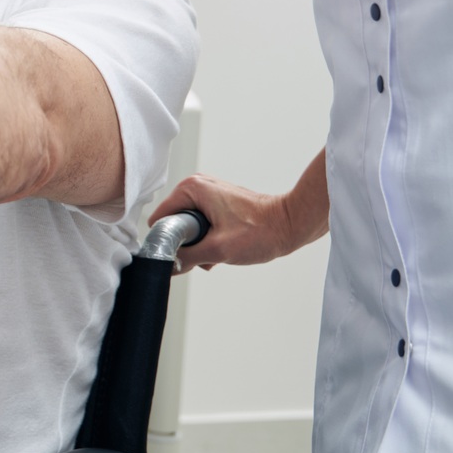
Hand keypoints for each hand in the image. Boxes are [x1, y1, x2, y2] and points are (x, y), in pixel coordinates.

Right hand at [150, 174, 309, 270]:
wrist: (292, 224)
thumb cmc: (262, 231)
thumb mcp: (218, 250)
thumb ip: (186, 258)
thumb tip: (167, 266)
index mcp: (191, 188)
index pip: (159, 219)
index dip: (168, 241)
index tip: (186, 253)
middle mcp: (197, 186)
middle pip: (173, 224)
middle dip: (187, 244)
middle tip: (209, 250)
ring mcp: (208, 193)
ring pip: (187, 227)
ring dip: (199, 244)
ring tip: (221, 248)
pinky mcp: (217, 202)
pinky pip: (200, 225)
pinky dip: (208, 239)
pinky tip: (225, 245)